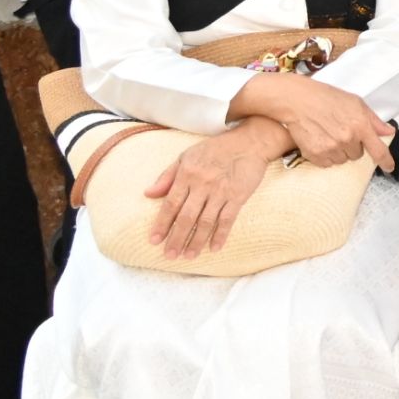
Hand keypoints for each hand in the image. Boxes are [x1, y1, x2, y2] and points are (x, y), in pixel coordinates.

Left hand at [144, 123, 278, 258]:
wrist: (250, 142)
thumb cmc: (216, 149)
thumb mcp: (187, 156)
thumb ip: (167, 176)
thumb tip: (148, 194)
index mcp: (187, 174)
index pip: (170, 204)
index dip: (162, 224)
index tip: (154, 240)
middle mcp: (202, 184)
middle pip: (186, 217)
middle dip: (176, 238)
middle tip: (170, 255)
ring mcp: (221, 191)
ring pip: (205, 221)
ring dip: (196, 241)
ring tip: (188, 256)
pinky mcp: (238, 195)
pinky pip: (228, 219)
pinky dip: (221, 234)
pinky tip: (214, 248)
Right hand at [237, 74, 396, 169]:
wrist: (298, 100)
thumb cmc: (326, 98)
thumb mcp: (356, 103)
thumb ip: (373, 120)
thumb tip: (388, 131)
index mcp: (360, 125)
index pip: (378, 150)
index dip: (386, 161)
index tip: (389, 167)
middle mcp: (347, 138)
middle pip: (357, 155)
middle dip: (352, 146)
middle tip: (341, 132)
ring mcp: (330, 148)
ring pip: (342, 160)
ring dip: (338, 152)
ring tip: (329, 135)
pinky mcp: (315, 154)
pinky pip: (327, 164)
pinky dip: (325, 156)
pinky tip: (320, 141)